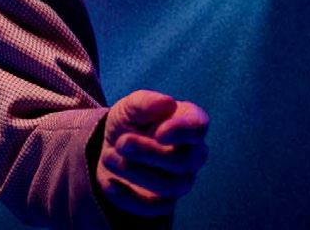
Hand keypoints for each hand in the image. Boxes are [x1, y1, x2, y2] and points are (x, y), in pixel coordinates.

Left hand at [96, 89, 208, 216]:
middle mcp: (191, 153)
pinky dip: (130, 198)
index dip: (182, 131)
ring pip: (171, 186)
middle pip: (184, 160)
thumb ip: (146, 102)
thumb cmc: (129, 121)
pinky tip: (111, 183)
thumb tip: (167, 103)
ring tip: (110, 156)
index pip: (199, 126)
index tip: (160, 132)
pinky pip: (156, 207)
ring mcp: (180, 180)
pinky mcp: (163, 201)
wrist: (111, 146)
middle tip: (122, 141)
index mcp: (187, 122)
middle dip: (149, 152)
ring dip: (136, 172)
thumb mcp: (129, 106)